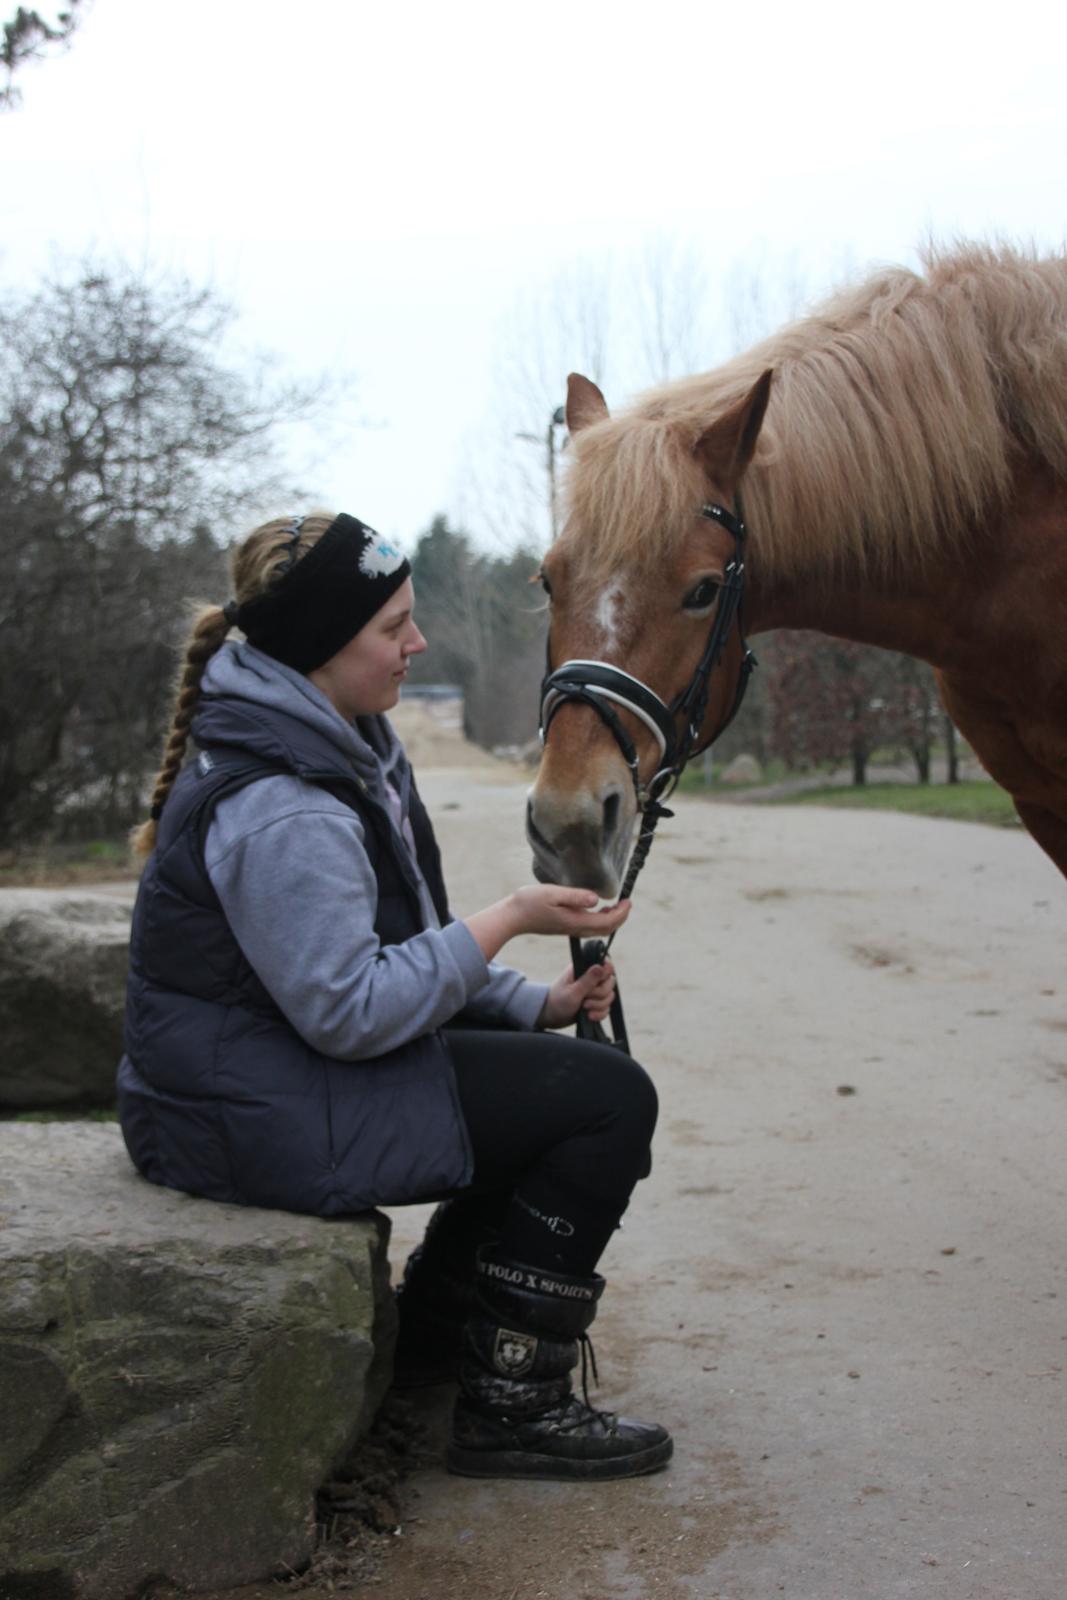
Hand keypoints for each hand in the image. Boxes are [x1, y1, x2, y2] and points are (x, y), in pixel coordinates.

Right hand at [464, 884, 629, 963]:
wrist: (512, 918)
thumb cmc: (529, 903)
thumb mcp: (553, 894)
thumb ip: (575, 896)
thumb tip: (595, 899)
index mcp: (575, 921)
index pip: (607, 922)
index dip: (622, 913)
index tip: (628, 900)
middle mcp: (575, 928)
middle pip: (606, 929)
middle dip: (620, 917)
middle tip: (627, 903)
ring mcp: (570, 929)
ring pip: (599, 929)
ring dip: (611, 919)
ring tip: (617, 905)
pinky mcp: (565, 927)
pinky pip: (590, 926)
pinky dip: (600, 919)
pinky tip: (597, 908)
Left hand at [539, 959, 617, 1029]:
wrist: (550, 1017)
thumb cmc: (557, 1001)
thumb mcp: (573, 992)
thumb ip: (588, 980)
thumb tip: (601, 966)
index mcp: (583, 969)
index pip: (604, 963)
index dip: (606, 972)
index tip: (599, 982)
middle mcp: (591, 978)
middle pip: (610, 982)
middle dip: (600, 994)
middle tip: (585, 1000)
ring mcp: (594, 991)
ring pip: (609, 996)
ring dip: (599, 1005)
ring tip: (584, 1008)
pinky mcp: (595, 1003)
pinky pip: (607, 1008)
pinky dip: (600, 1013)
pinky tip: (589, 1016)